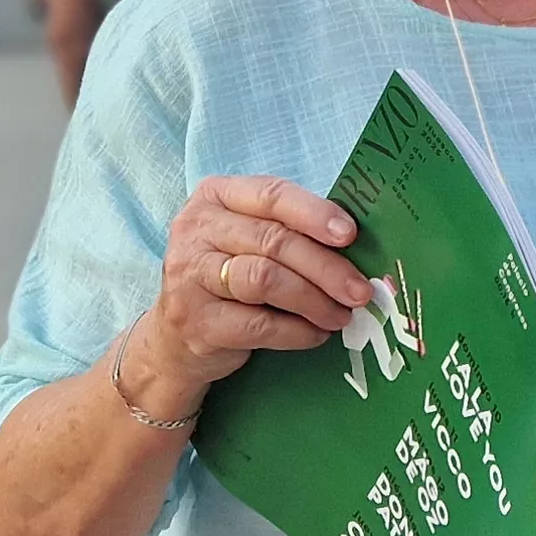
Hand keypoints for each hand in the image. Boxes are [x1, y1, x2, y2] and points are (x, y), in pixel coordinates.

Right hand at [140, 175, 373, 397]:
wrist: (176, 340)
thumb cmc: (228, 280)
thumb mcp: (249, 241)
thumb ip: (290, 233)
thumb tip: (358, 248)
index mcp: (216, 196)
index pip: (272, 196)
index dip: (315, 214)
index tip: (350, 235)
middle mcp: (196, 229)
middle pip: (274, 240)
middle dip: (326, 267)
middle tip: (359, 291)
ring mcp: (190, 275)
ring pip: (266, 280)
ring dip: (314, 301)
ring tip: (340, 315)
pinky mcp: (196, 321)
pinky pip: (259, 324)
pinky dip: (297, 331)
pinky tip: (315, 334)